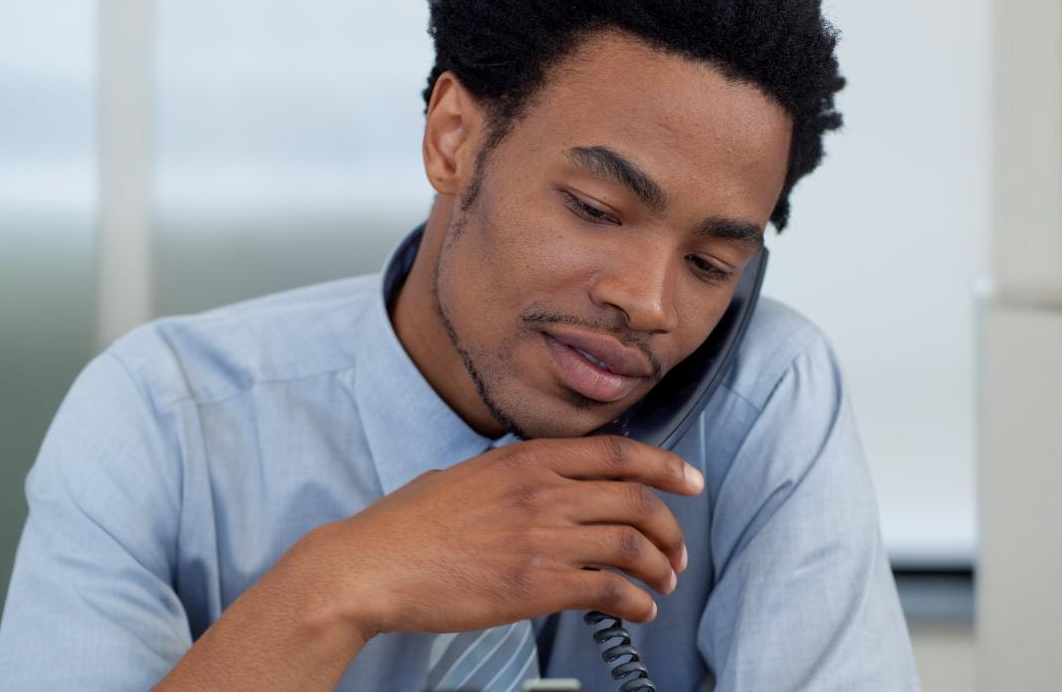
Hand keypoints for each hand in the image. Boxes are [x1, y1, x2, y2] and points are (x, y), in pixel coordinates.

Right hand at [289, 434, 703, 637]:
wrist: (372, 565)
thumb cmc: (408, 525)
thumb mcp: (468, 474)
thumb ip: (513, 473)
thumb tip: (543, 480)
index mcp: (527, 458)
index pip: (620, 452)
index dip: (667, 465)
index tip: (689, 479)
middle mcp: (542, 491)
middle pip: (637, 499)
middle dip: (670, 526)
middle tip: (677, 547)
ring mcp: (541, 537)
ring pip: (632, 545)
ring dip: (660, 567)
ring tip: (662, 582)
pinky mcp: (535, 585)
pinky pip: (608, 590)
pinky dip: (636, 602)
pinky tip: (638, 609)